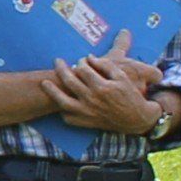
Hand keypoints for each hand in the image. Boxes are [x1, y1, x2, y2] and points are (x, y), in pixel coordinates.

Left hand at [45, 42, 165, 135]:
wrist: (137, 119)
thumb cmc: (130, 96)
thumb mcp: (122, 77)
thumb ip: (106, 65)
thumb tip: (89, 57)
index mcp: (102, 87)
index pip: (83, 69)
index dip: (81, 61)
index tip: (82, 60)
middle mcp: (92, 100)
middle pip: (70, 81)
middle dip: (61, 69)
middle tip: (57, 61)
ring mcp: (87, 112)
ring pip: (63, 101)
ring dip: (51, 91)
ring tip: (44, 82)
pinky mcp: (86, 122)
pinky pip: (68, 118)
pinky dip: (62, 111)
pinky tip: (59, 102)